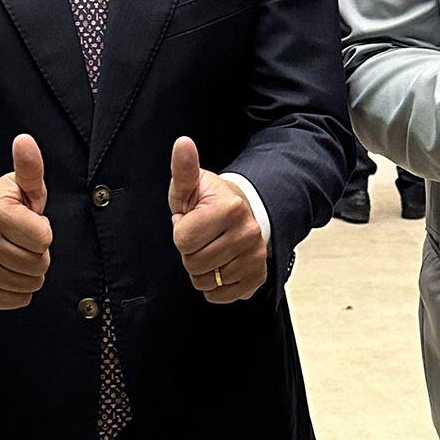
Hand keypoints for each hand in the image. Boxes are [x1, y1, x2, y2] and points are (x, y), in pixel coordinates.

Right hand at [0, 134, 52, 310]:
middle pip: (38, 264)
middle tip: (22, 240)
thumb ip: (30, 167)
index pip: (44, 239)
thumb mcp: (19, 184)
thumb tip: (25, 141)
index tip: (28, 222)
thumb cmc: (2, 205)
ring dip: (30, 271)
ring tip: (15, 253)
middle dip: (37, 253)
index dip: (42, 231)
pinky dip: (19, 289)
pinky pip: (18, 300)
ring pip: (30, 284)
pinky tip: (8, 270)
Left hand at [169, 137, 266, 302]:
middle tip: (202, 237)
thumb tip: (182, 144)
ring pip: (206, 282)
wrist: (243, 213)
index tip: (192, 221)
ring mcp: (255, 257)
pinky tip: (220, 264)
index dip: (181, 232)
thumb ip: (183, 168)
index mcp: (229, 208)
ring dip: (202, 270)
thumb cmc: (211, 201)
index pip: (183, 240)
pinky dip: (215, 286)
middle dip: (190, 252)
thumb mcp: (192, 184)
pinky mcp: (258, 277)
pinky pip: (222, 296)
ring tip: (210, 249)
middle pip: (194, 264)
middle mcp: (247, 233)